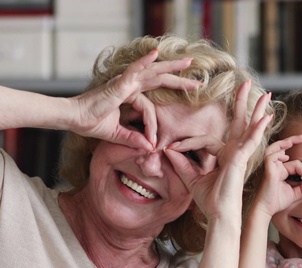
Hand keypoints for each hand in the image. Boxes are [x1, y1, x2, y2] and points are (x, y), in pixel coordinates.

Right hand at [72, 49, 201, 150]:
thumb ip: (134, 140)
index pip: (150, 106)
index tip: (154, 143)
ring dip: (171, 67)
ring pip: (152, 72)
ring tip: (187, 62)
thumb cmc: (90, 123)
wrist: (73, 118)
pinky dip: (144, 62)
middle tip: (198, 81)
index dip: (153, 125)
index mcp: (129, 95)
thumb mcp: (118, 134)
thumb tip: (149, 148)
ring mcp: (124, 83)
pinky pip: (134, 71)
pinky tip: (155, 54)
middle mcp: (129, 86)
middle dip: (178, 79)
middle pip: (158, 79)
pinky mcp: (119, 84)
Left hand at [164, 81, 272, 220]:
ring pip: (250, 127)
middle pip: (240, 123)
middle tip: (247, 83)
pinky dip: (259, 128)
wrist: (220, 214)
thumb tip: (168, 150)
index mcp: (224, 156)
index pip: (206, 140)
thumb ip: (181, 164)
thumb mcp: (191, 179)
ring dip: (257, 109)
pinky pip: (251, 140)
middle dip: (243, 103)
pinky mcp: (242, 158)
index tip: (170, 149)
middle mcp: (235, 152)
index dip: (187, 143)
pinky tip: (267, 117)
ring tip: (267, 94)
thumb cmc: (209, 201)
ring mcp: (241, 154)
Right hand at [253, 135, 301, 216]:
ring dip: (284, 143)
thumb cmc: (276, 202)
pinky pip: (271, 157)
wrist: (265, 209)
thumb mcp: (294, 194)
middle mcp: (274, 166)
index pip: (295, 163)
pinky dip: (278, 154)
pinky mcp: (267, 170)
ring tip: (294, 140)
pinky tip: (286, 157)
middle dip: (291, 140)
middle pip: (281, 148)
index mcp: (280, 170)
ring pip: (275, 149)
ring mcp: (270, 167)